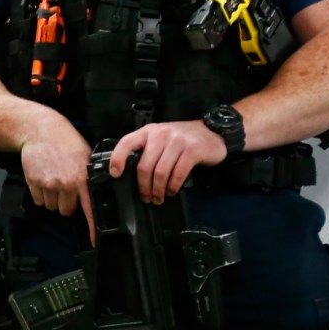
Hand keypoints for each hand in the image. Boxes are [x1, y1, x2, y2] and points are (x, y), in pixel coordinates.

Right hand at [18, 114, 93, 228]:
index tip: (94, 241)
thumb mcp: (85, 156)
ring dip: (52, 198)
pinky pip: (39, 200)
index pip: (90, 209)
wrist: (40, 131)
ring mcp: (50, 184)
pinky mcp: (35, 183)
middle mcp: (67, 184)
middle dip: (65, 203)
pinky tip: (43, 178)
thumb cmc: (64, 142)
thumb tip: (93, 195)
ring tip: (53, 179)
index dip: (92, 228)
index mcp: (83, 178)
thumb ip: (88, 178)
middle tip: (64, 187)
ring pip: (51, 206)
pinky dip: (40, 193)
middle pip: (66, 211)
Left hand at [108, 120, 226, 203]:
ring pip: (160, 172)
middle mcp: (161, 134)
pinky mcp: (192, 150)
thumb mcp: (162, 139)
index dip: (118, 159)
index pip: (127, 142)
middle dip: (143, 187)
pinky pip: (178, 173)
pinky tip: (172, 191)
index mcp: (149, 131)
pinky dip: (173, 187)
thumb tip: (132, 174)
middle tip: (146, 198)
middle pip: (144, 166)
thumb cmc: (183, 139)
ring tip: (158, 198)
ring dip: (158, 190)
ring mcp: (177, 141)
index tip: (115, 174)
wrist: (212, 133)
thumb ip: (148, 150)